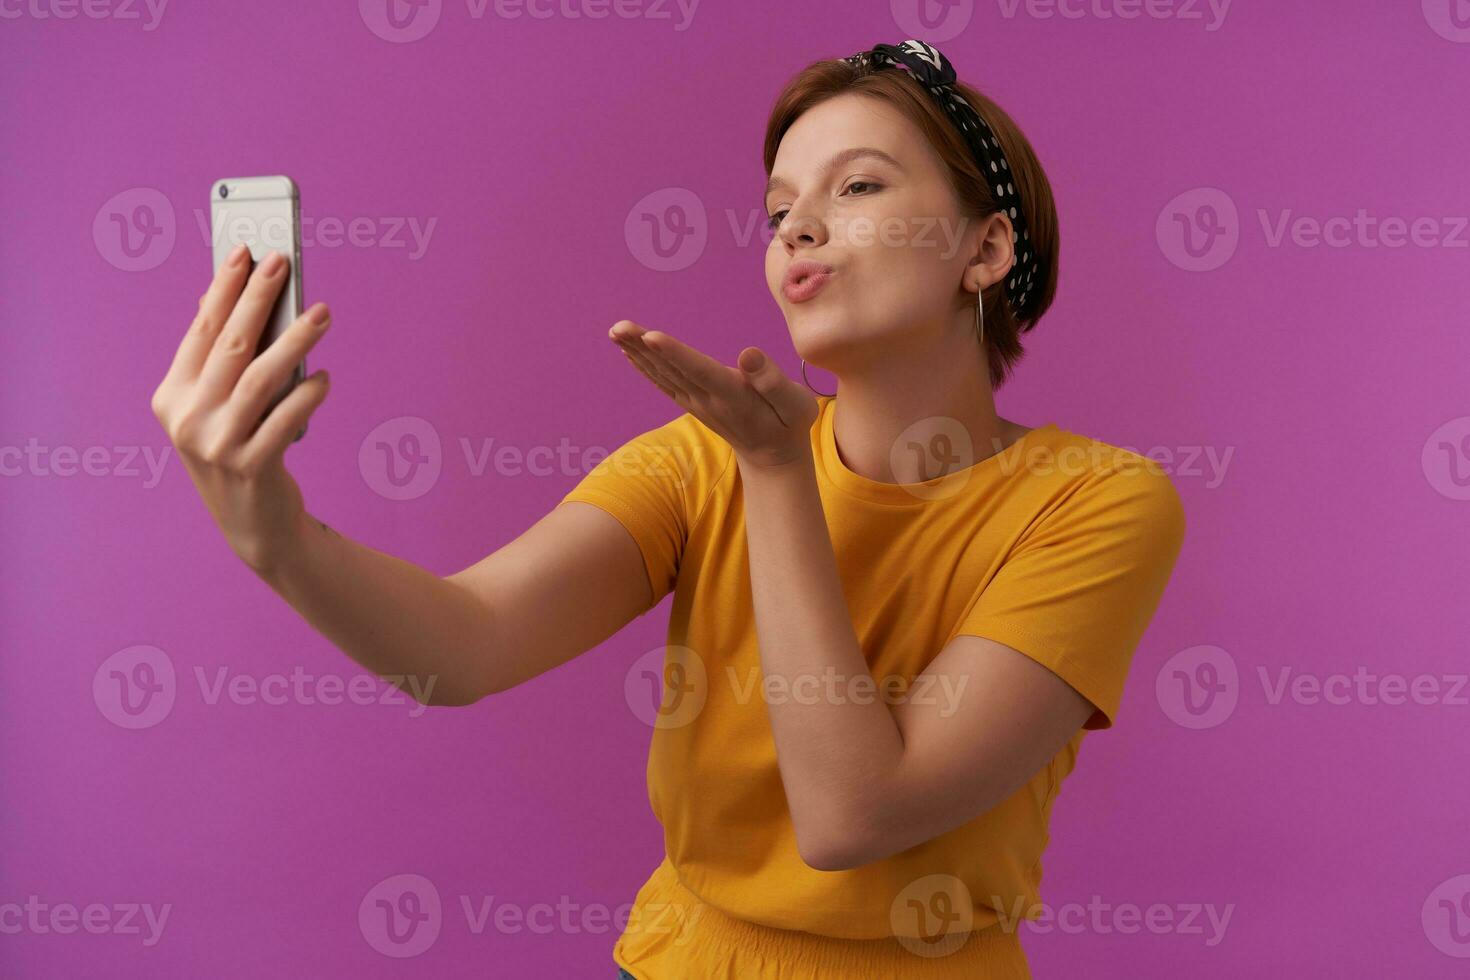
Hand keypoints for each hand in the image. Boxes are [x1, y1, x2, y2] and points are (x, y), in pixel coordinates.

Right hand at [150, 246, 331, 574]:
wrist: (254, 526)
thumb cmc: (241, 450)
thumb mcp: (218, 408)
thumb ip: (224, 362)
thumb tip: (238, 299)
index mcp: (171, 397)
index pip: (201, 331)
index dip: (223, 289)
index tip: (245, 252)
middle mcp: (187, 419)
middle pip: (229, 346)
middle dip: (257, 298)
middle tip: (284, 262)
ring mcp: (216, 445)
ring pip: (261, 378)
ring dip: (295, 339)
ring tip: (323, 312)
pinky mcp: (251, 467)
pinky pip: (285, 420)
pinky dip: (307, 395)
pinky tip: (324, 377)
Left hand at [609, 320, 817, 469]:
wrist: (772, 457)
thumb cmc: (788, 424)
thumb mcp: (795, 405)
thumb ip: (773, 381)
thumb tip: (749, 353)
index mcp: (733, 395)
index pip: (700, 370)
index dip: (676, 353)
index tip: (651, 336)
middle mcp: (708, 400)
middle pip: (672, 369)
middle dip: (644, 346)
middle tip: (618, 326)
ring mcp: (696, 403)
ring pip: (662, 374)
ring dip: (637, 352)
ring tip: (616, 331)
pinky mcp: (692, 403)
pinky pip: (663, 382)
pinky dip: (644, 366)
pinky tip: (629, 351)